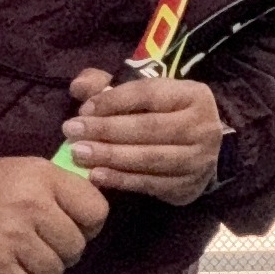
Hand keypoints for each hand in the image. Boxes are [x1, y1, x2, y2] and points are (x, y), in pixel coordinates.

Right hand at [0, 155, 105, 273]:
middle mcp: (32, 204)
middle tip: (40, 252)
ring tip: (23, 268)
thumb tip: (88, 218)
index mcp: (43, 176)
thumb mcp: (22, 172)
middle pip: (76, 248)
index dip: (88, 227)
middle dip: (62, 255)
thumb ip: (55, 189)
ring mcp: (13, 235)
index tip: (70, 230)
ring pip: (54, 273)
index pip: (96, 211)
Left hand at [63, 67, 228, 205]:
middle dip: (106, 130)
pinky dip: (121, 181)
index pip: (148, 94)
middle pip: (149, 128)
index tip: (83, 109)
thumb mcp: (141, 95)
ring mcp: (198, 160)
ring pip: (150, 158)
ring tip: (79, 154)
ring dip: (110, 157)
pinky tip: (97, 176)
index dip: (113, 101)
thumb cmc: (162, 117)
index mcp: (193, 95)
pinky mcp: (188, 187)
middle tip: (71, 131)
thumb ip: (107, 86)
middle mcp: (203, 127)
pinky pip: (150, 184)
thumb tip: (78, 86)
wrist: (198, 154)